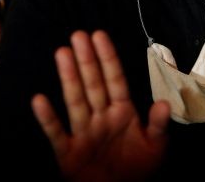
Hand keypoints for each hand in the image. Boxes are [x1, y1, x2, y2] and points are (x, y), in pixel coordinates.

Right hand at [32, 30, 169, 181]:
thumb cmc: (136, 168)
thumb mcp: (154, 147)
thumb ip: (158, 125)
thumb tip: (165, 104)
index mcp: (122, 112)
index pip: (114, 80)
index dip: (108, 58)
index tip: (99, 35)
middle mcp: (101, 117)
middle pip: (93, 84)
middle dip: (86, 60)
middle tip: (78, 35)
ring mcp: (83, 133)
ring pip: (76, 100)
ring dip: (69, 78)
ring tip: (62, 53)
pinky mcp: (68, 152)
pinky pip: (57, 132)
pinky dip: (48, 118)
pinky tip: (39, 100)